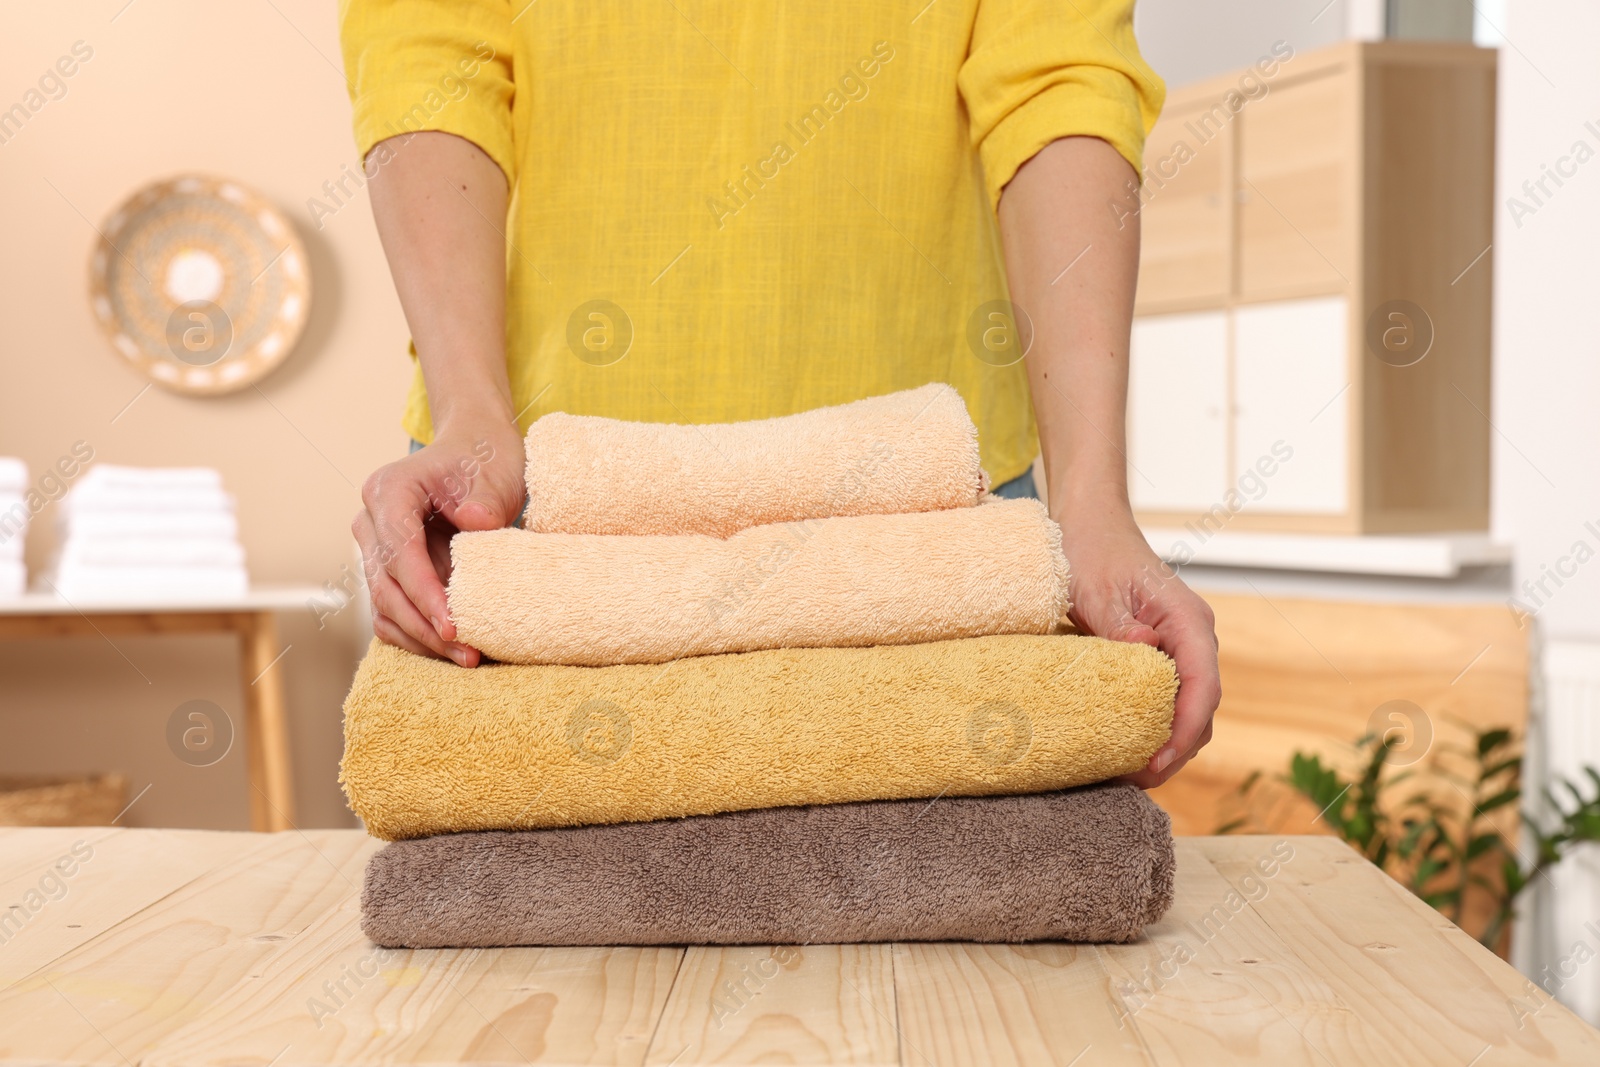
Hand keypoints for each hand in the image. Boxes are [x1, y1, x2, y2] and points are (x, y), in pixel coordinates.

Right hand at [353, 419, 526, 665]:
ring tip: (468, 658)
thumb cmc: (484, 460)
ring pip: (385, 607)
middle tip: (468, 653)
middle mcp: (371, 522)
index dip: (424, 593)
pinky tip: (452, 651)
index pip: (399, 552)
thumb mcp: (494, 473)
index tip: (453, 625)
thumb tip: (475, 523)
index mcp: (389, 491)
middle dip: (425, 626)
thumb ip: (485, 499)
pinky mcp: (388, 571)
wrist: (474, 452)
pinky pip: (392, 612)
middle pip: (387, 587)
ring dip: (423, 638)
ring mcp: (375, 549)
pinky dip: (418, 635)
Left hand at [1058, 510, 1219, 787]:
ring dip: (1166, 743)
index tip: (1156, 763)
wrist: (1089, 524)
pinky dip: (1154, 727)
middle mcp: (1194, 637)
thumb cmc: (1092, 549)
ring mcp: (1181, 647)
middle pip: (1202, 708)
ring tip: (1128, 774)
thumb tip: (1145, 648)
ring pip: (1188, 709)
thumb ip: (1120, 621)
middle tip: (1135, 781)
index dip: (1184, 731)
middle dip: (1176, 750)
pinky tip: (1124, 746)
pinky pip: (1168, 698)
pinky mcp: (1162, 655)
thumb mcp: (1097, 585)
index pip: (1203, 686)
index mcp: (1187, 620)